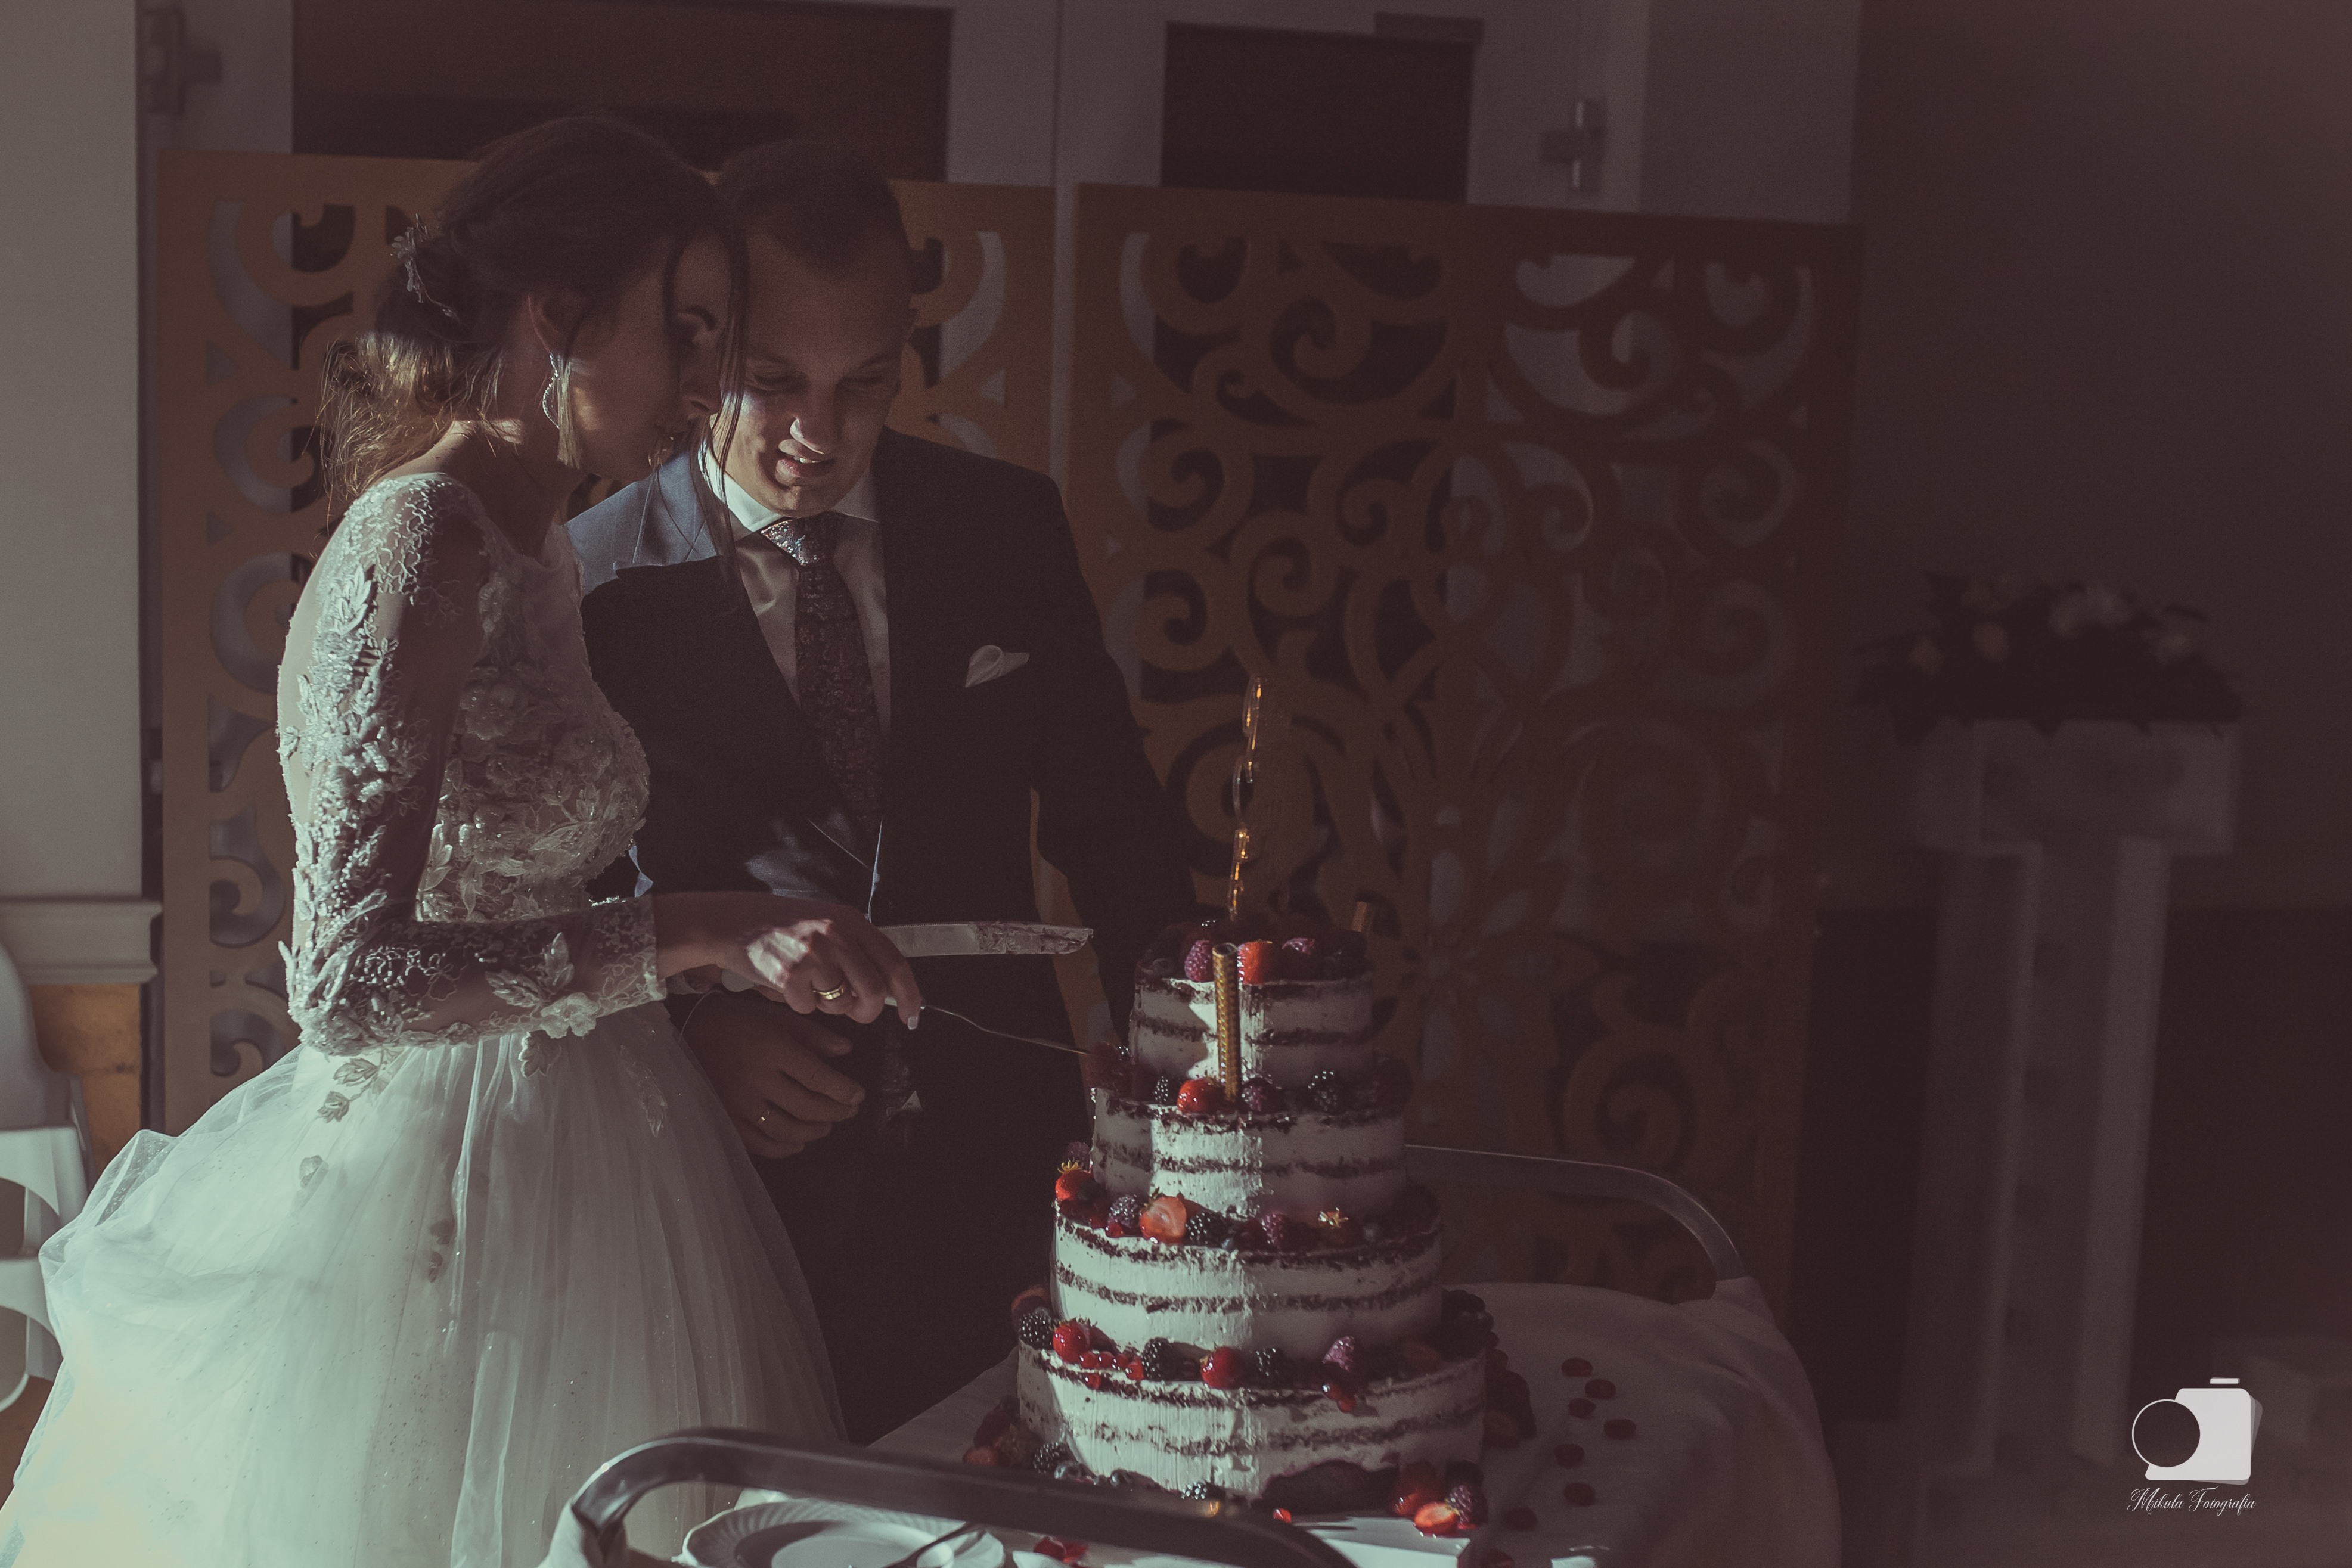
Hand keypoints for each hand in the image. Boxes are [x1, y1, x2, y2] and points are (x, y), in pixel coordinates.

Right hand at [653, 892, 921, 1026]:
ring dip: (826, 1005)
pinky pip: (806, 1008)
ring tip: (806, 984)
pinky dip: (796, 1004)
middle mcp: (836, 936)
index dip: (910, 995)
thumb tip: (885, 990)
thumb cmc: (780, 927)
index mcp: (850, 922)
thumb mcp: (825, 925)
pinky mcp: (790, 975)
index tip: (913, 1017)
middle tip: (853, 1012)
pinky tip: (783, 984)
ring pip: (839, 1004)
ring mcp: (813, 955)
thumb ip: (856, 950)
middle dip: (866, 1011)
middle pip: (874, 992)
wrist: (732, 922)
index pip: (895, 963)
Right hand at [680, 990, 864, 1157]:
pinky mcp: (726, 1118)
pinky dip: (784, 1148)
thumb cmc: (739, 1022)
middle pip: (807, 1106)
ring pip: (787, 1129)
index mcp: (774, 1050)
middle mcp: (758, 1079)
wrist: (689, 1031)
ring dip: (813, 1131)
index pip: (819, 1078)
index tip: (859, 1096)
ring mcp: (740, 1103)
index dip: (843, 1091)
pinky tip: (797, 1143)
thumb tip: (846, 1050)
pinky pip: (760, 1143)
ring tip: (826, 1125)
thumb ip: (813, 1035)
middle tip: (849, 1111)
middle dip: (835, 1112)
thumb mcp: (778, 1017)